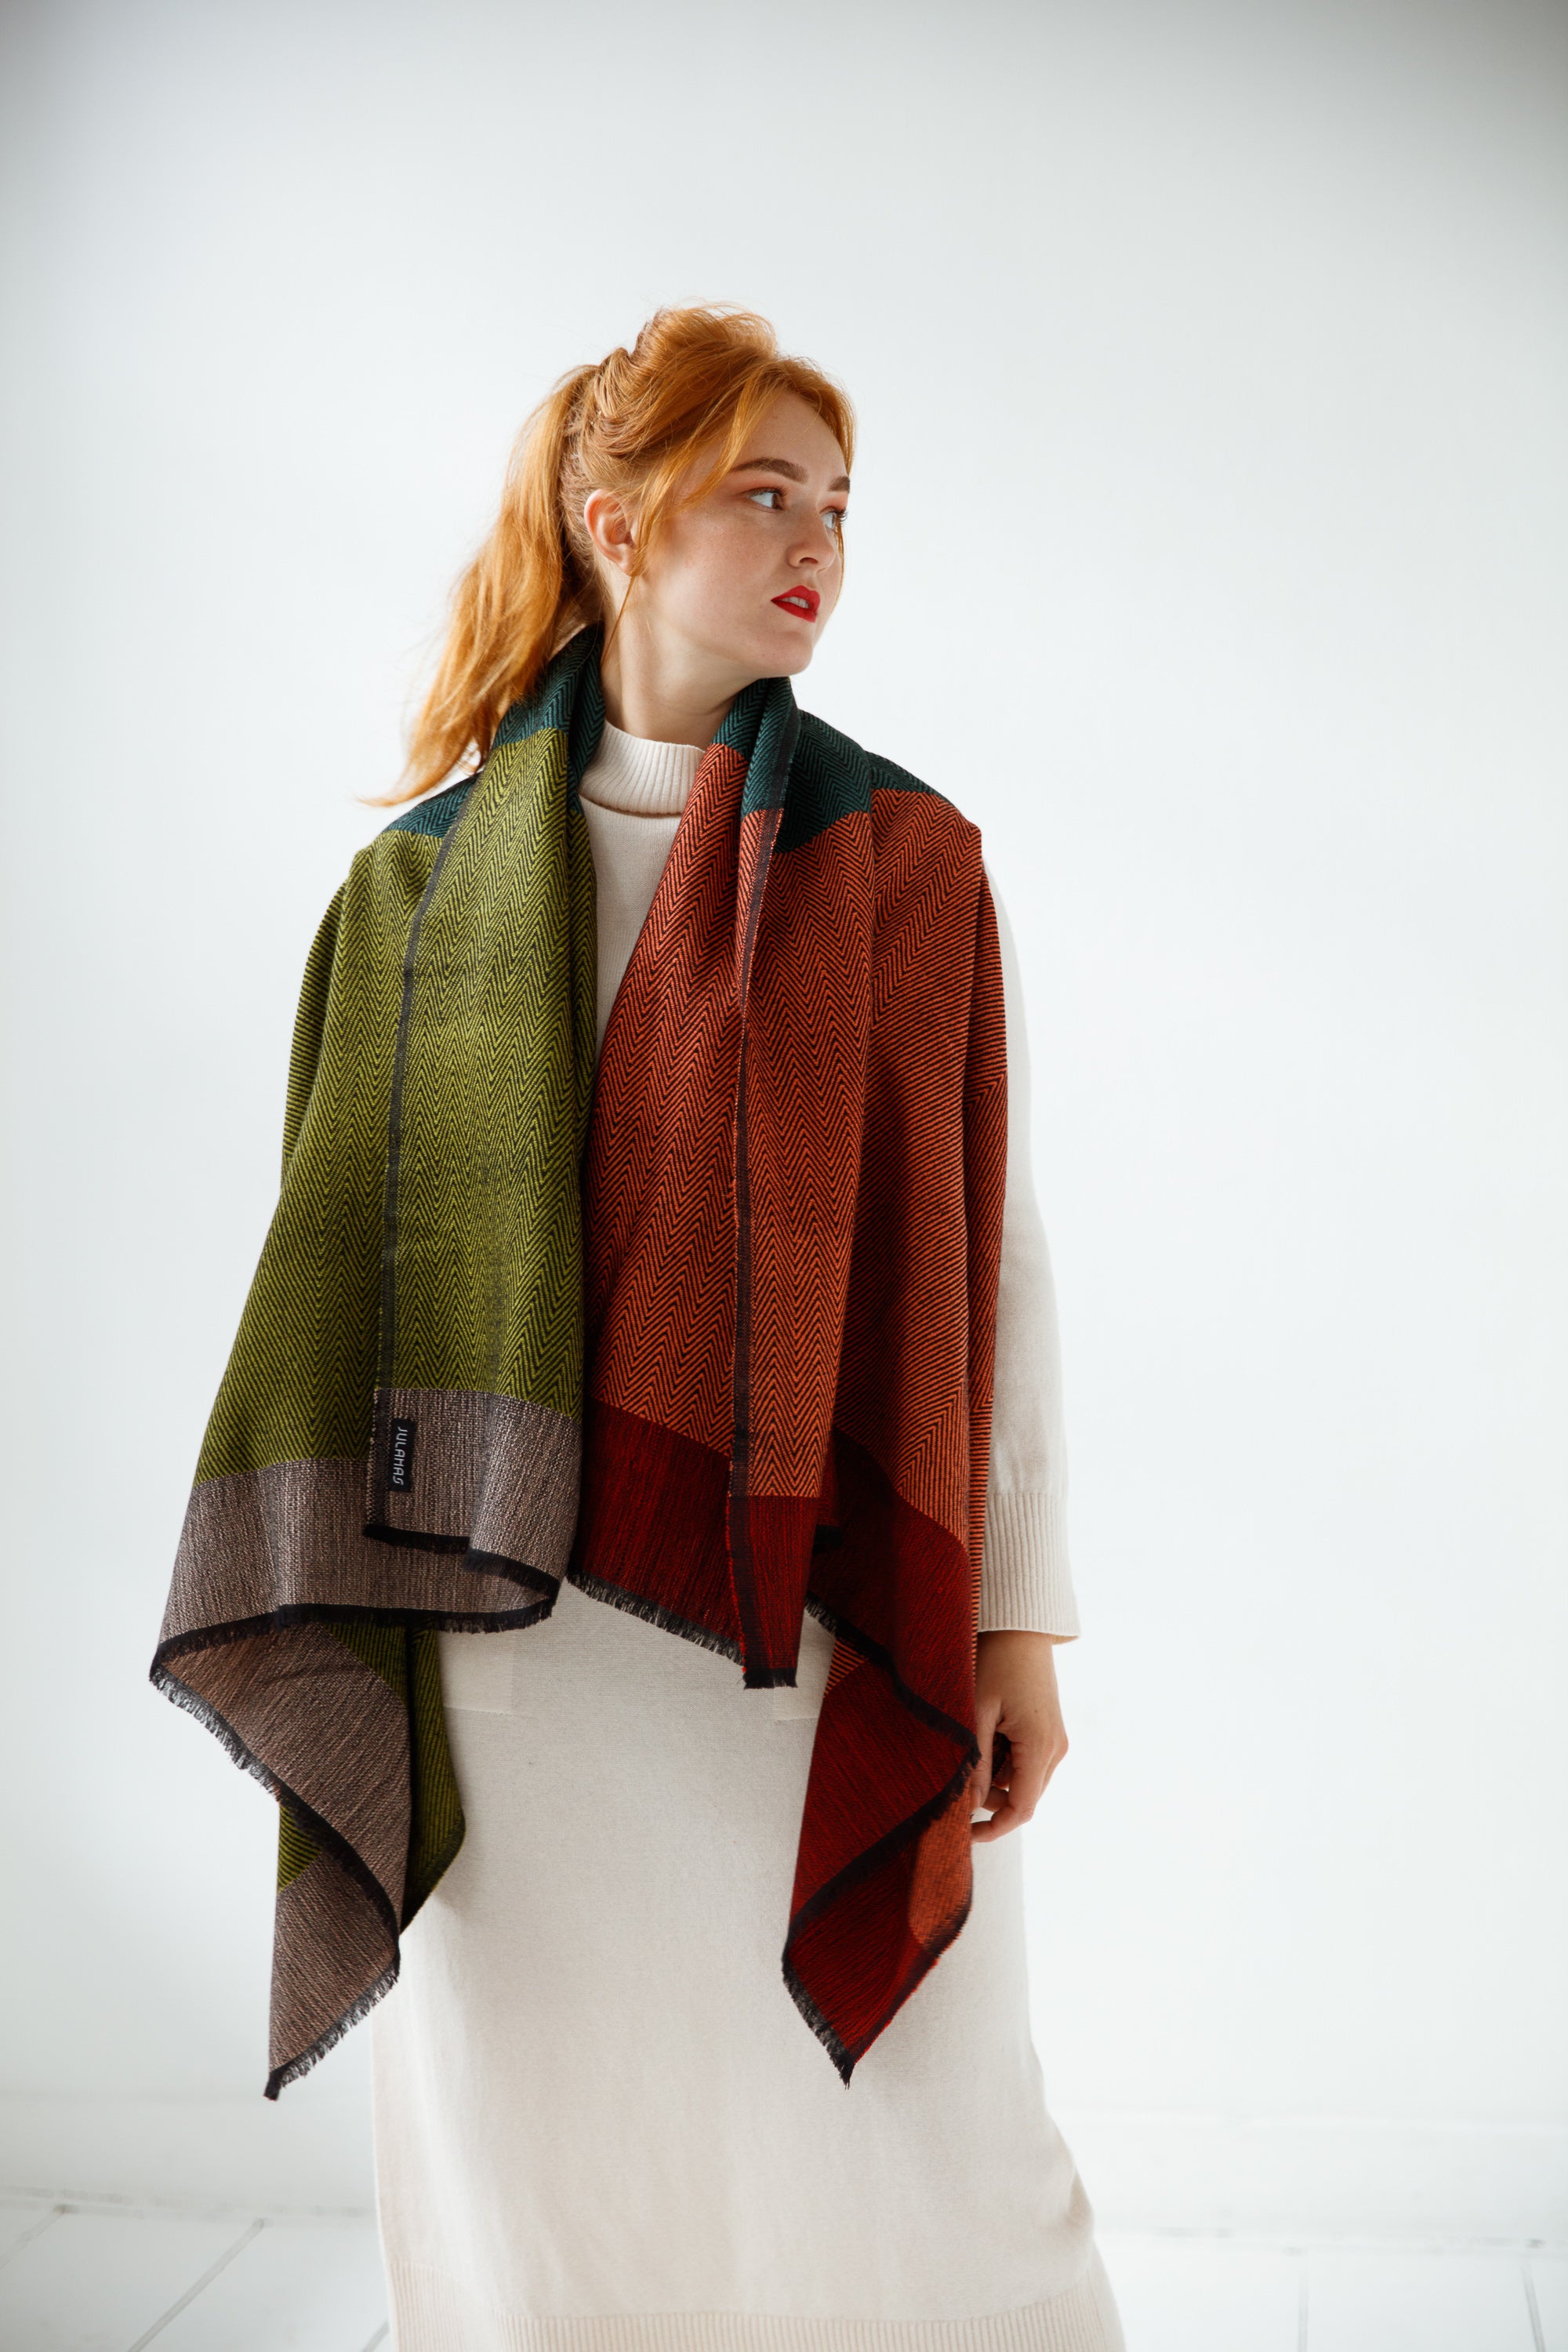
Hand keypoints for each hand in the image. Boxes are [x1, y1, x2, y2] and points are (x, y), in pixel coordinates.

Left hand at [969, 1630, 1068, 1842]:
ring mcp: (1056, 1740)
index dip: (995, 1828)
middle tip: (957, 1783)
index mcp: (1039, 1746)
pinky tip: (986, 1734)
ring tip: (971, 1743)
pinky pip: (1027, 1762)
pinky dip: (1004, 1761)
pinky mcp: (1050, 1731)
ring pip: (1024, 1781)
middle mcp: (1055, 1748)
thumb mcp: (976, 1712)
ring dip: (995, 1778)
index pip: (1022, 1808)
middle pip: (1023, 1797)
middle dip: (990, 1801)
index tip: (966, 1834)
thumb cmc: (994, 1663)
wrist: (1020, 1628)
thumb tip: (969, 1804)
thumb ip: (974, 1761)